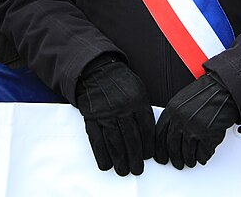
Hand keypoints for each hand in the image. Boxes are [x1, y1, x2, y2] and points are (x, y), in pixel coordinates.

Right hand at [76, 58, 154, 175]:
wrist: (98, 70)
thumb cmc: (121, 81)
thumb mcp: (138, 89)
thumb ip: (143, 109)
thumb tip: (149, 135)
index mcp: (137, 100)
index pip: (145, 128)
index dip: (148, 145)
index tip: (148, 156)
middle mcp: (122, 107)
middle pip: (131, 138)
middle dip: (135, 157)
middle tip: (137, 169)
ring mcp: (105, 113)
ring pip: (114, 141)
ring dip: (119, 159)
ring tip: (123, 170)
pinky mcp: (91, 116)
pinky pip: (96, 139)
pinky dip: (101, 154)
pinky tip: (106, 164)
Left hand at [155, 73, 238, 168]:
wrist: (223, 89)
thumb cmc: (206, 92)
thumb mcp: (183, 99)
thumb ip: (174, 114)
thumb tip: (170, 132)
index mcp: (172, 109)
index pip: (160, 134)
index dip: (160, 149)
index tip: (161, 156)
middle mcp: (181, 119)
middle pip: (172, 146)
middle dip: (175, 158)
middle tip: (178, 163)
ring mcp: (193, 128)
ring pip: (187, 153)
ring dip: (189, 160)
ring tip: (191, 161)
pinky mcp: (207, 135)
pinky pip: (202, 154)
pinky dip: (203, 158)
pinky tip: (203, 156)